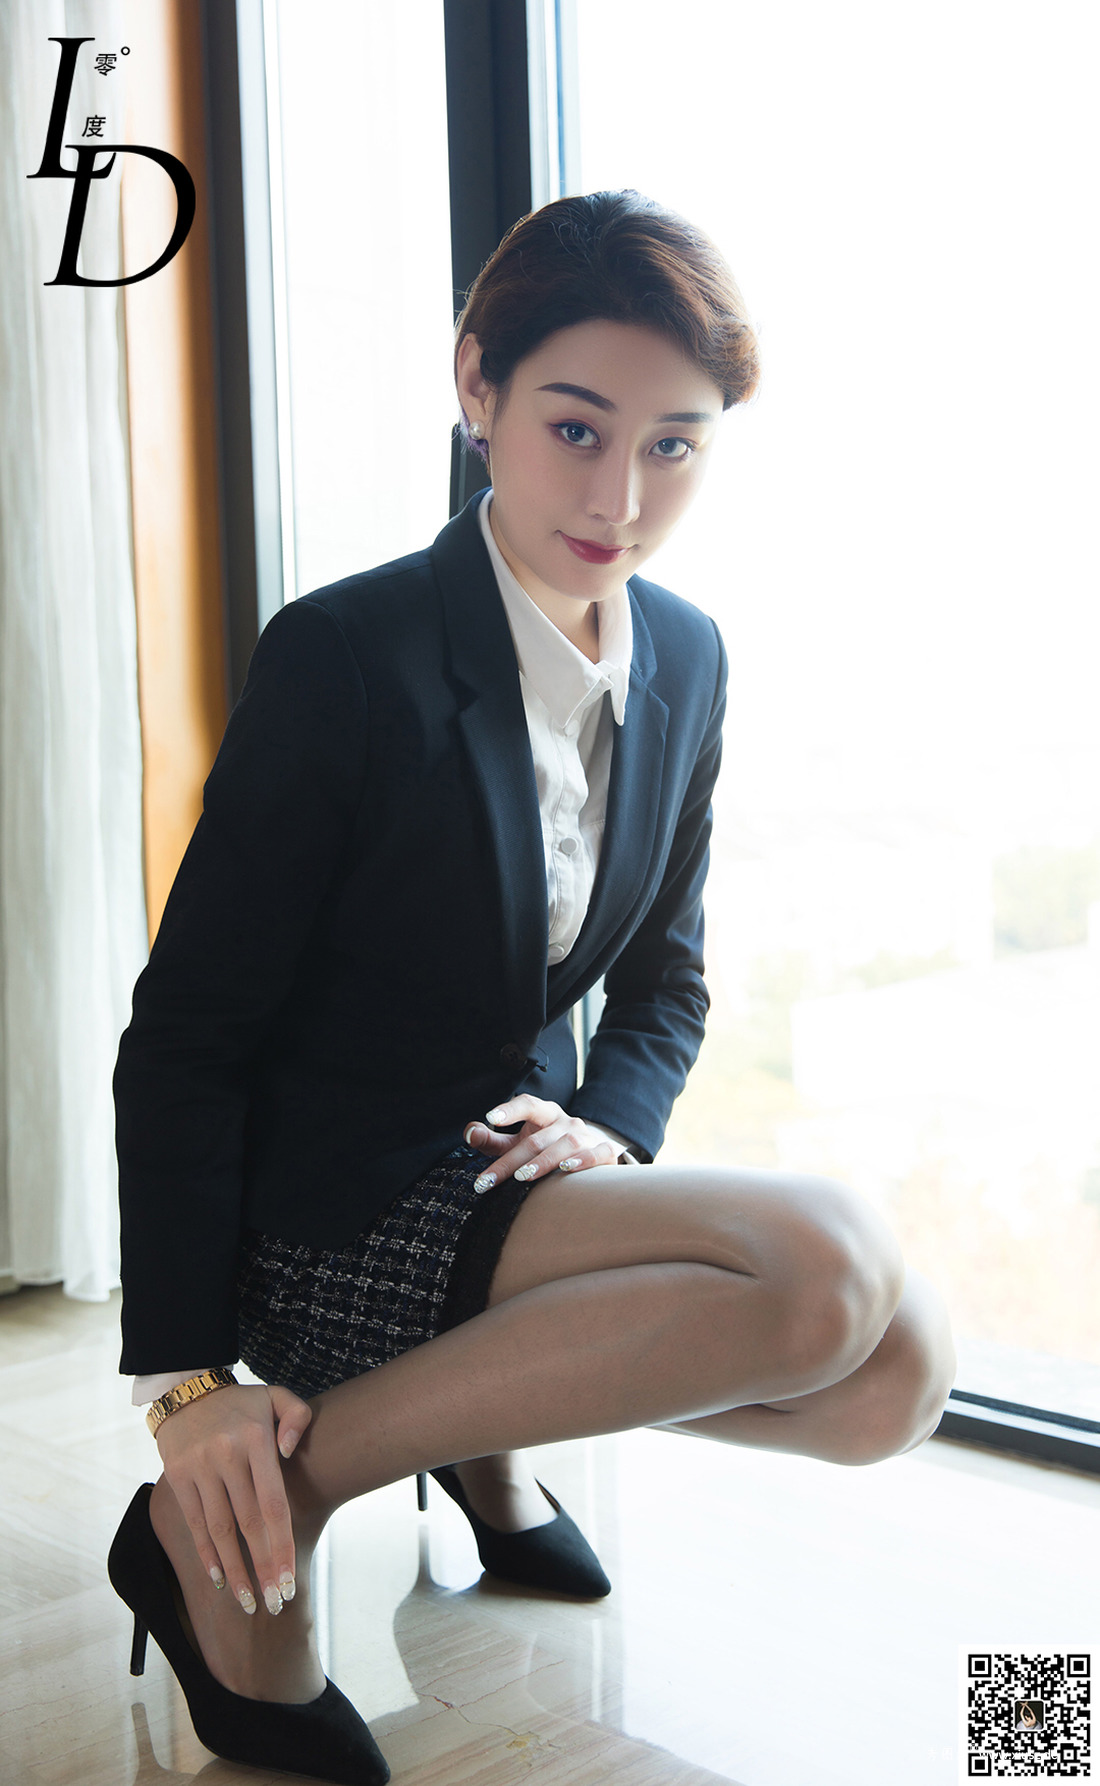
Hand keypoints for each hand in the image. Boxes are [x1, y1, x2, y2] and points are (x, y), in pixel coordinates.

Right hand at [154, 1381, 311, 1615]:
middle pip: (249, 1524)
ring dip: (235, 1570)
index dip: (281, 1546)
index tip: (290, 1579)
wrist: (186, 1388)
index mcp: (256, 1439)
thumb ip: (297, 1417)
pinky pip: (194, 1522)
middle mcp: (227, 1456)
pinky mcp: (178, 1476)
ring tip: (249, 1602)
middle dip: (264, 1568)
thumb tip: (292, 1453)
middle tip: (275, 1603)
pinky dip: (207, 1553)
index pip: (272, 1504)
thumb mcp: (277, 1395)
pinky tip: (219, 1579)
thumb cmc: (241, 1402)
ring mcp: (200, 1467)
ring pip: (220, 1530)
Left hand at [464, 1094, 621, 1190]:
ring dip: (543, 1161)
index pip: (528, 1105)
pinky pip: (596, 1154)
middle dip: (510, 1162)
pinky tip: (566, 1169)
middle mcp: (566, 1122)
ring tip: (522, 1176)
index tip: (490, 1118)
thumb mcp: (521, 1141)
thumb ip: (494, 1140)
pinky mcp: (604, 1152)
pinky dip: (582, 1161)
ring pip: (565, 1145)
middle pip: (536, 1139)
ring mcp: (586, 1136)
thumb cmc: (549, 1147)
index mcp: (545, 1114)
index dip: (510, 1110)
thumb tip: (470, 1132)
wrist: (595, 1151)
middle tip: (487, 1180)